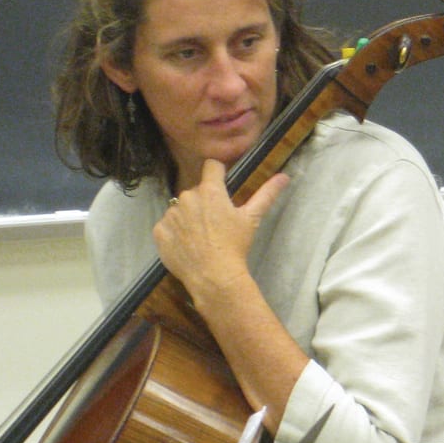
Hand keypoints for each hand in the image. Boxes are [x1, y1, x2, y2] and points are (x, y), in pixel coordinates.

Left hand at [155, 159, 288, 307]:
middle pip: (196, 191)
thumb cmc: (235, 245)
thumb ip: (267, 194)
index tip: (222, 183)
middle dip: (204, 201)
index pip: (211, 166)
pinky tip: (187, 245)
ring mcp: (170, 214)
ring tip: (201, 237)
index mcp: (210, 191)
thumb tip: (285, 177)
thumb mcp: (252, 219)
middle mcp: (187, 197)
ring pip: (181, 208)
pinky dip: (175, 232)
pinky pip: (167, 225)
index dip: (218, 172)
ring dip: (189, 217)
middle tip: (215, 223)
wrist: (213, 276)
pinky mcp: (159, 231)